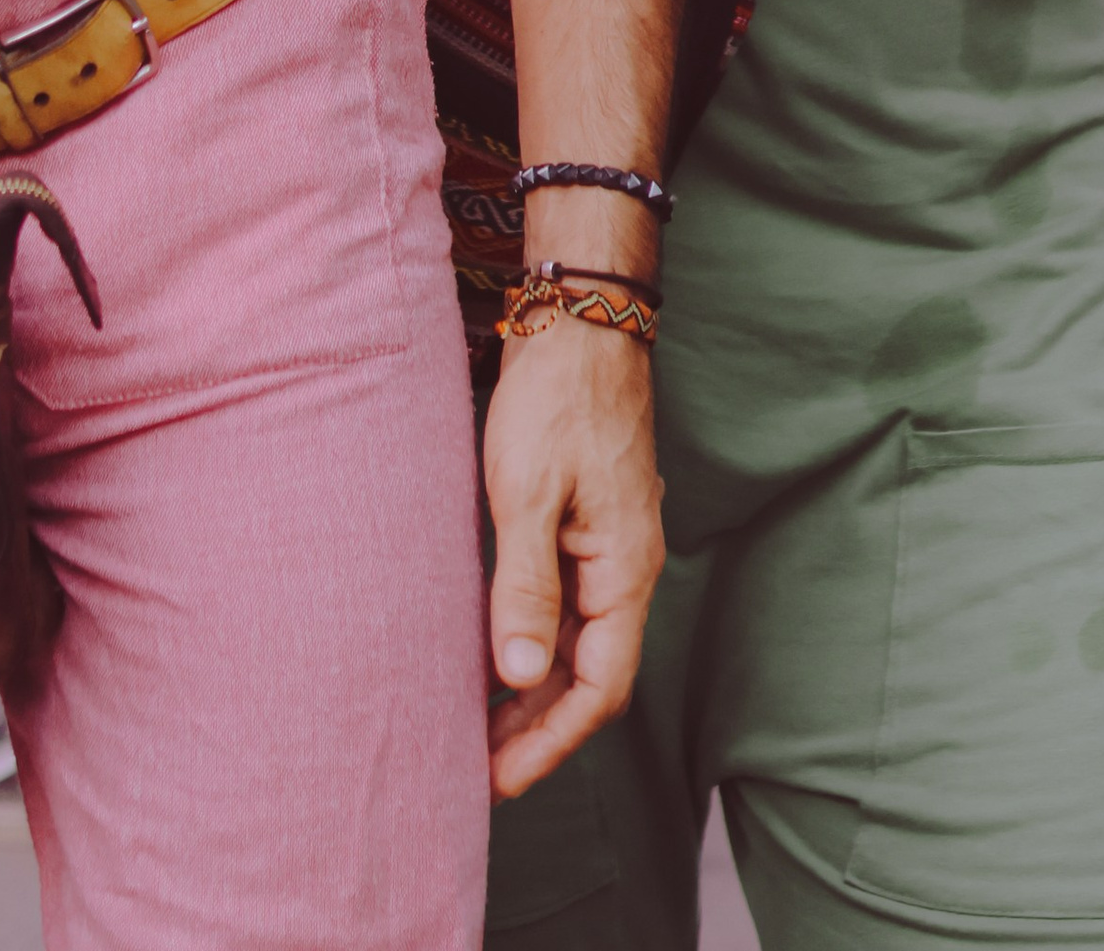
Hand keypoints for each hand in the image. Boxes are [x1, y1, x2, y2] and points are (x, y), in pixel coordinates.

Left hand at [481, 312, 664, 799]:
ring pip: (579, 644)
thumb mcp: (528, 492)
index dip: (551, 740)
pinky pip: (569, 606)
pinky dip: (535, 641)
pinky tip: (495, 652)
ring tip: (478, 727)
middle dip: (538, 728)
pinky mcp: (589, 524)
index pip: (600, 687)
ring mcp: (610, 546)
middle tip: (477, 770)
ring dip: (533, 690)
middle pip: (590, 675)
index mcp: (624, 569)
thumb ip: (525, 586)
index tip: (499, 779)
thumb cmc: (556, 399)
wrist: (582, 323)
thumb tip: (521, 673)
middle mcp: (627, 567)